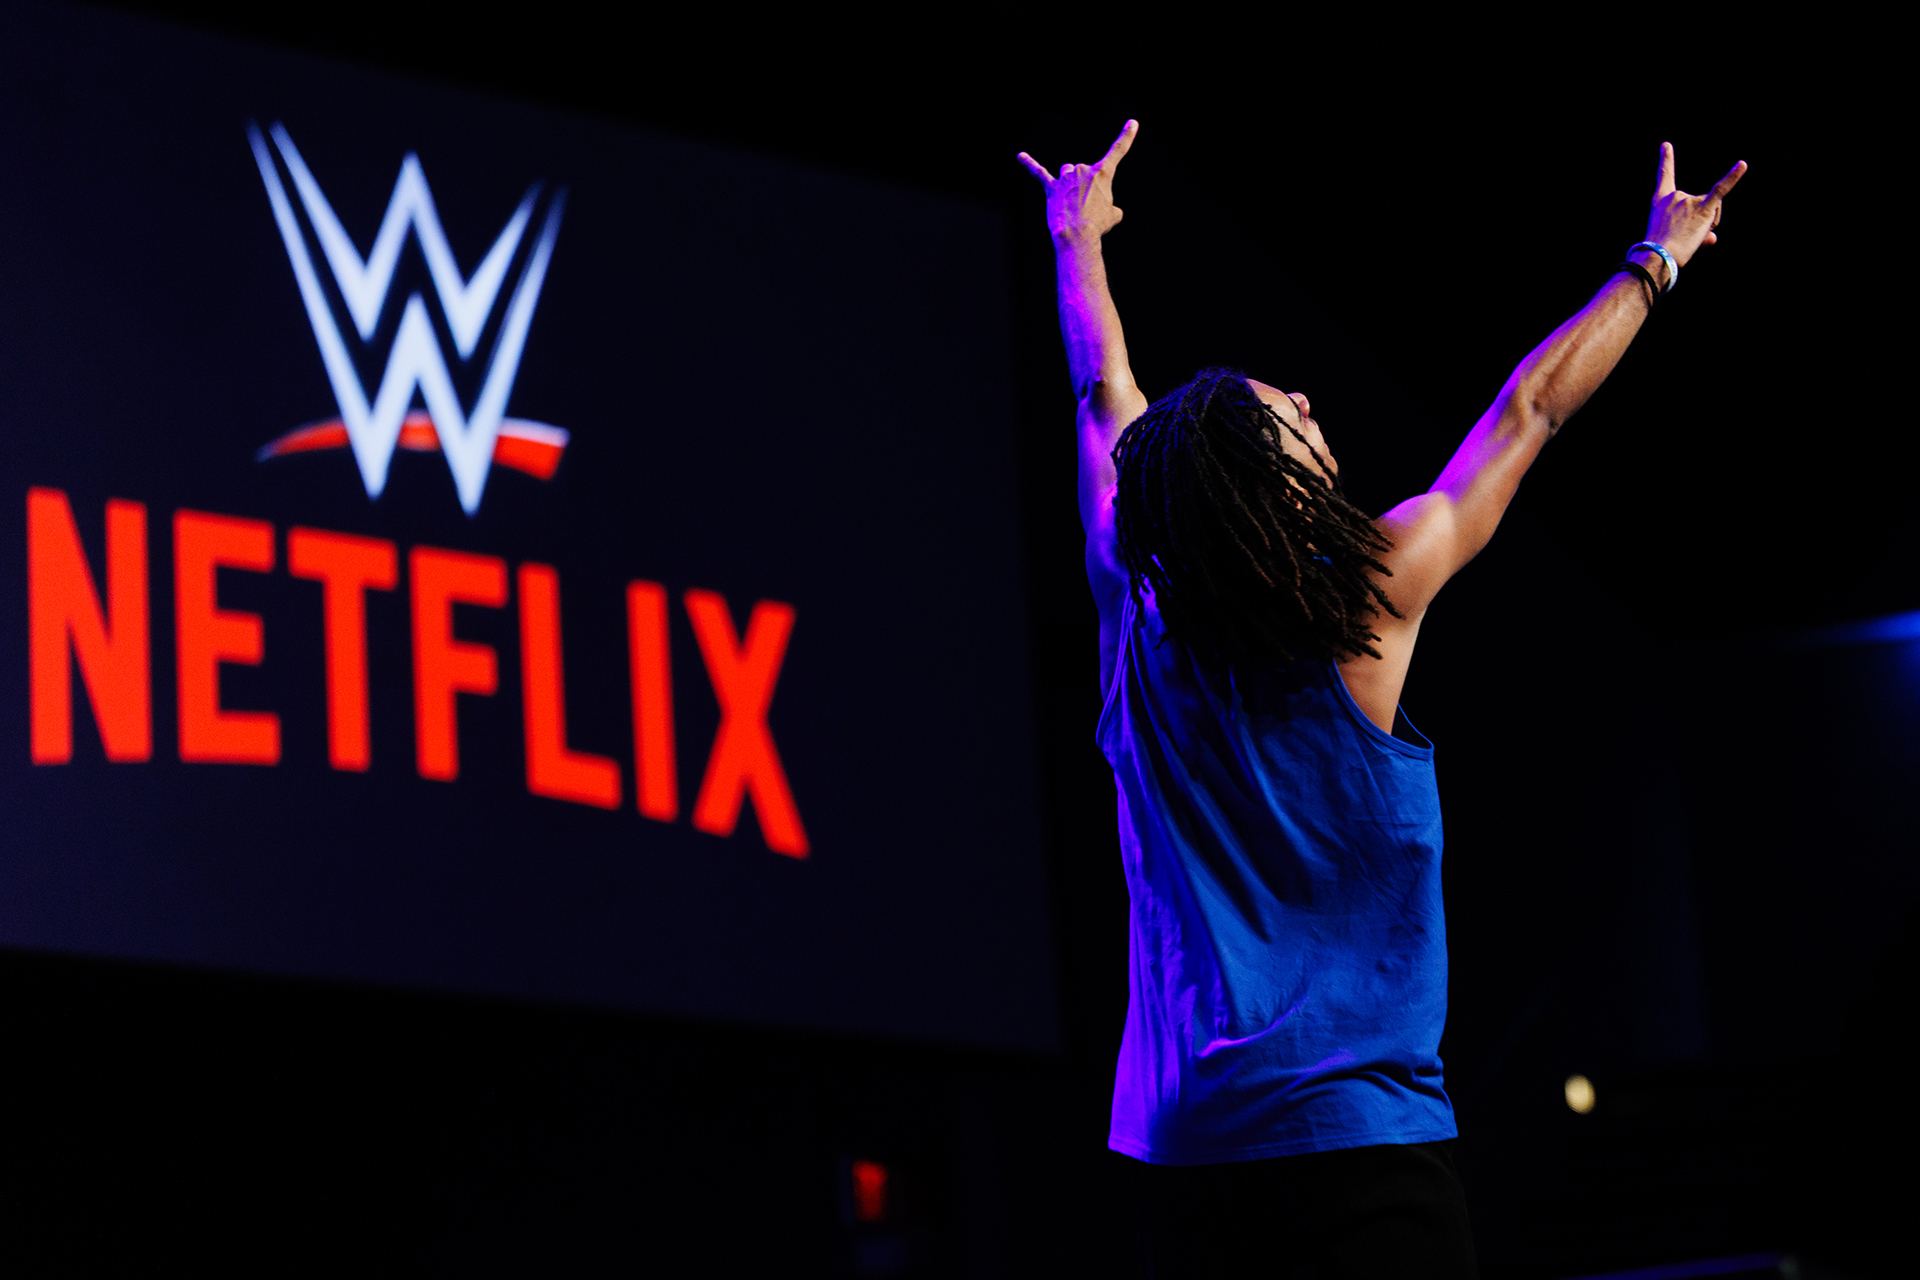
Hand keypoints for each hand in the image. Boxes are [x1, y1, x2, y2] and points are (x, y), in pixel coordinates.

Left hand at [1018, 120, 1137, 243]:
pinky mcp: (1051, 188)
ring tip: (1071, 204)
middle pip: (1083, 171)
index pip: (1118, 151)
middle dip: (1085, 188)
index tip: (1132, 123)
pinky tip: (1020, 156)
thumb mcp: (1113, 216)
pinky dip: (1029, 164)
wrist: (1078, 234)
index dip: (1126, 136)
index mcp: (1103, 173)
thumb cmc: (1098, 225)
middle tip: (1087, 209)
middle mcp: (1083, 170)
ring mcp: (1066, 178)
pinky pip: (1038, 172)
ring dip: (1069, 185)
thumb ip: (1109, 206)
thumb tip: (1103, 210)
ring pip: (1066, 174)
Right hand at [1646, 142, 1747, 267]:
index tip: (1667, 145)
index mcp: (1661, 201)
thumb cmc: (1660, 252)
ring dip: (1708, 224)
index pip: (1665, 177)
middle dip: (1700, 220)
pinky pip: (1721, 190)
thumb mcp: (1669, 238)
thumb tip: (1713, 238)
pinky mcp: (1703, 208)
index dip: (1666, 160)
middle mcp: (1675, 197)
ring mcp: (1689, 201)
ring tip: (1693, 238)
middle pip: (1700, 202)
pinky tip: (1743, 165)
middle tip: (1686, 238)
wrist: (1657, 256)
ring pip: (1713, 209)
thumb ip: (1696, 236)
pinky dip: (1733, 177)